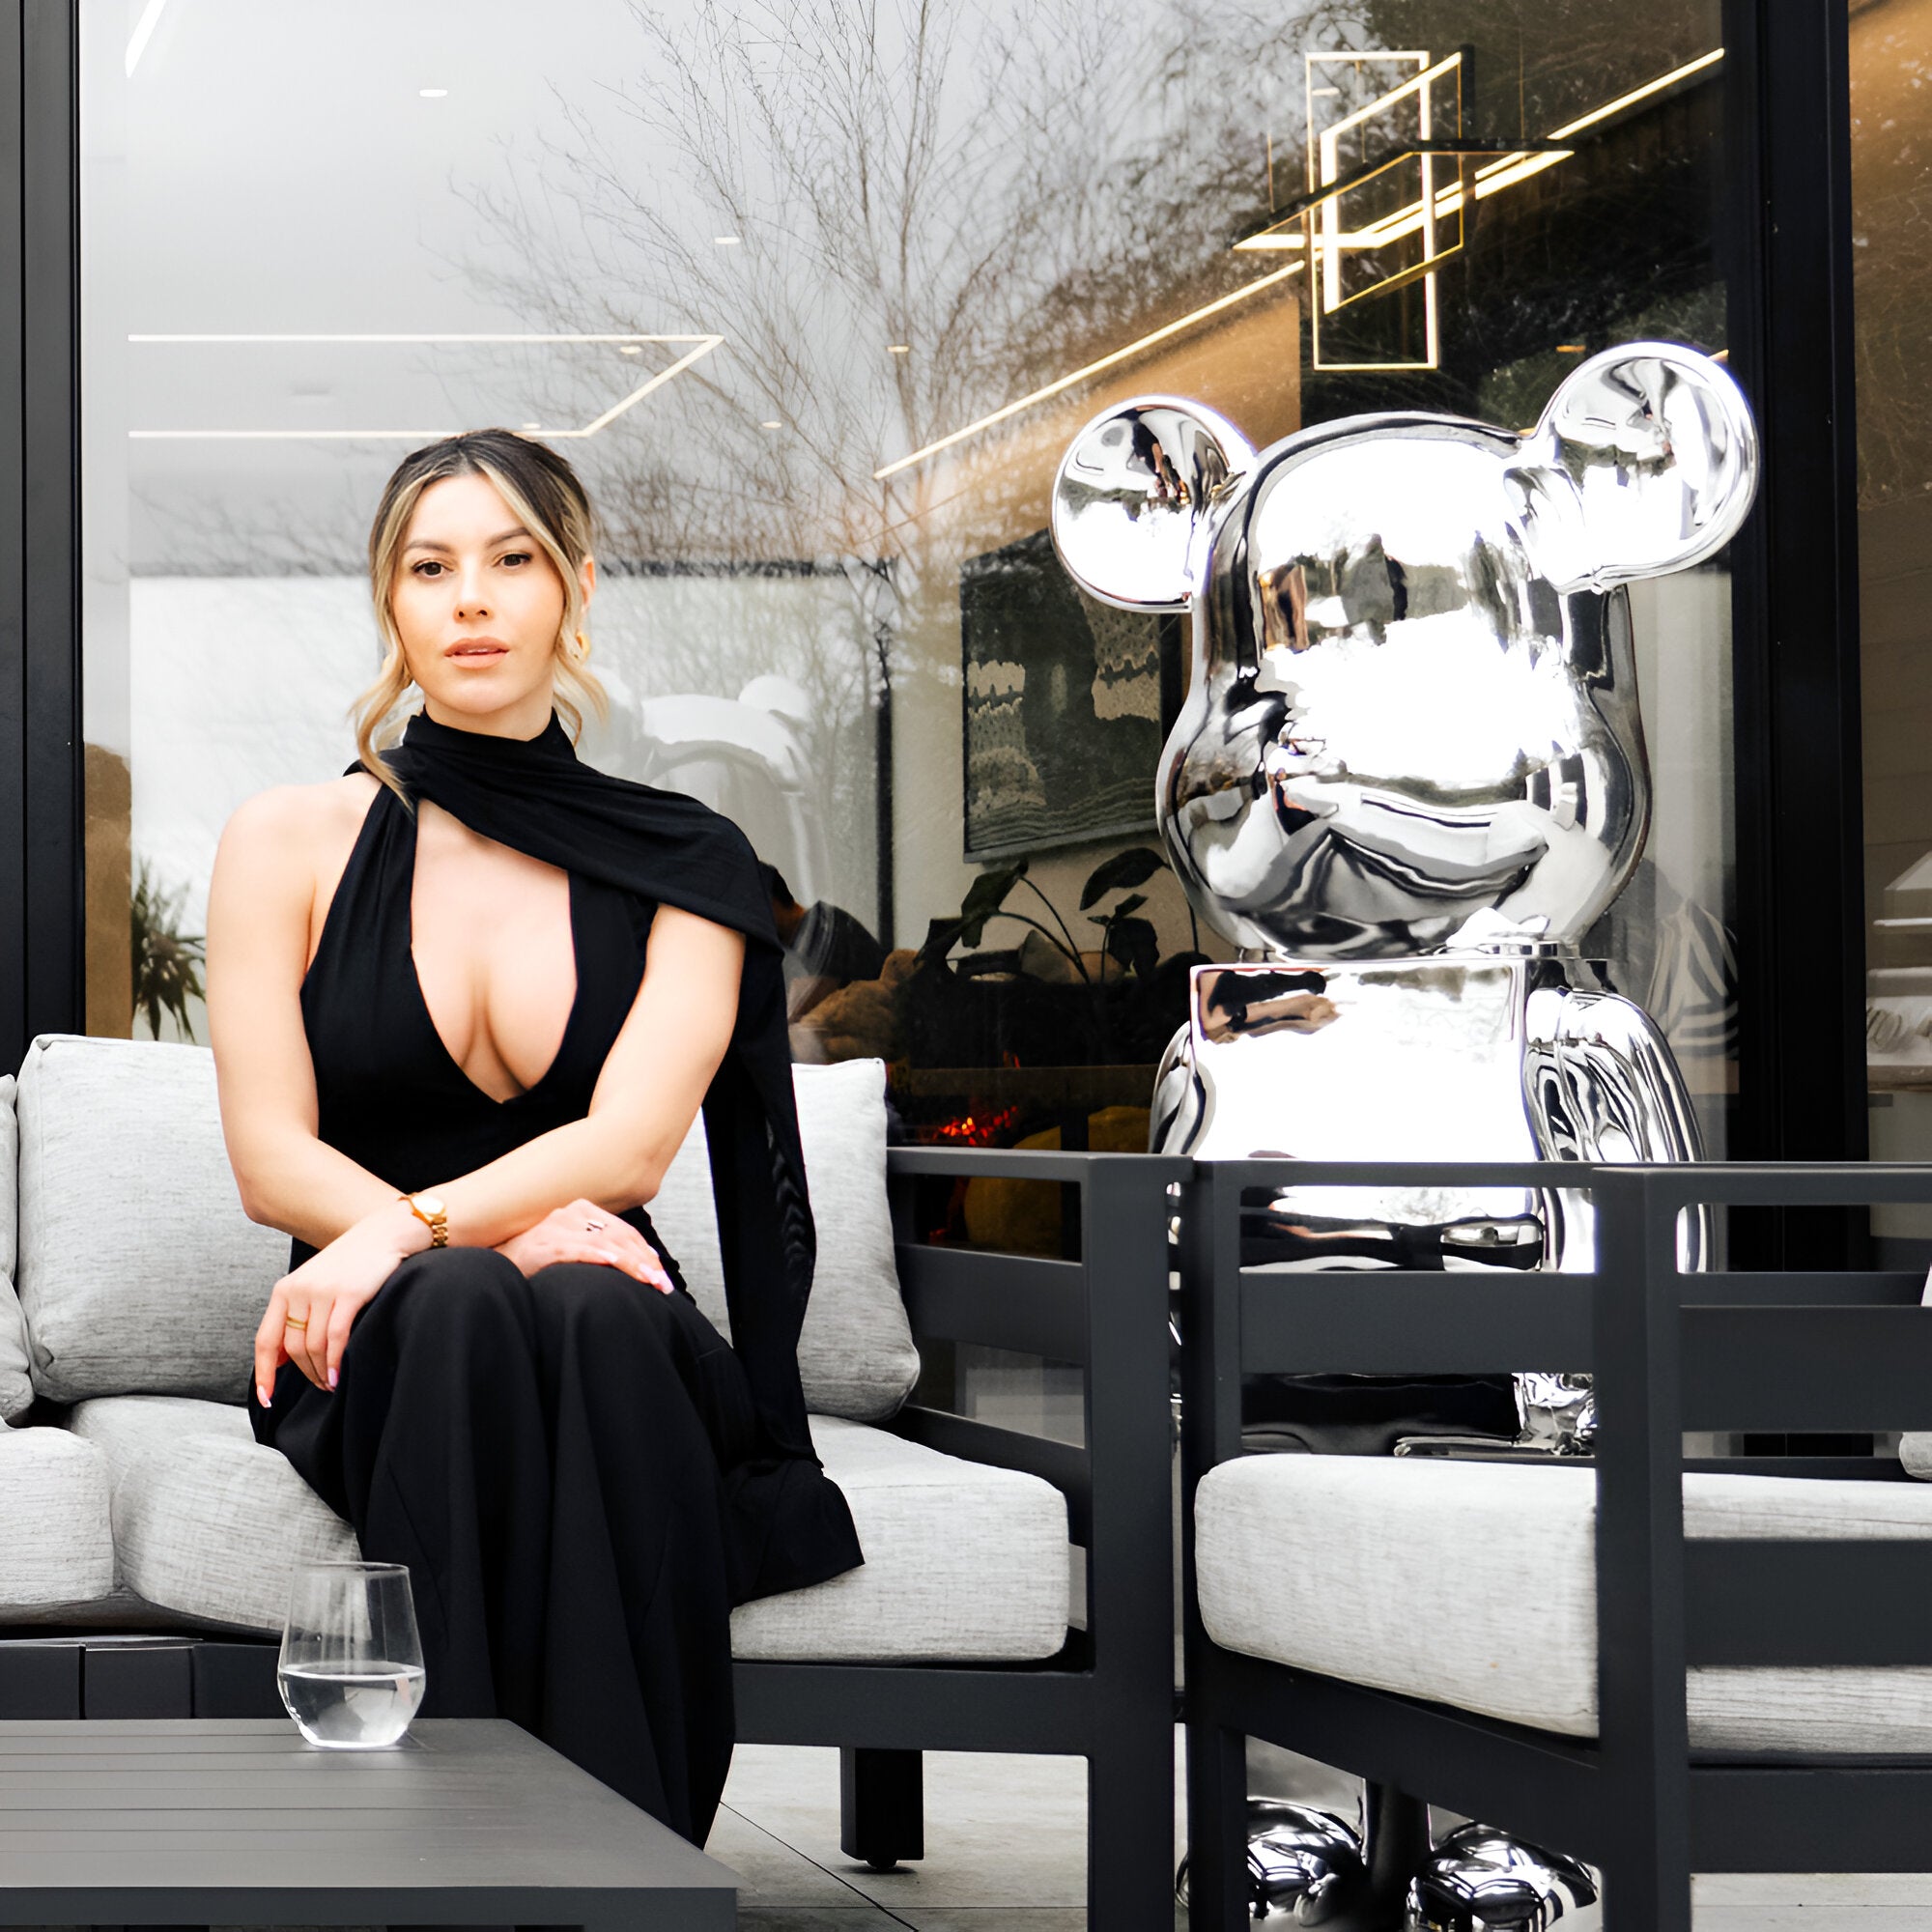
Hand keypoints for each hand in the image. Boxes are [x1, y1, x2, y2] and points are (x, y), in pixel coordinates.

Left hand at [255, 1205, 419, 1403]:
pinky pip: (335, 1337)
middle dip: (305, 1374)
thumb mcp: (313, 1285)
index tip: (266, 1398)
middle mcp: (298, 1290)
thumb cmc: (351, 1264)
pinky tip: (339, 1374)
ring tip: (331, 1383)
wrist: (384, 1235)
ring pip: (313, 1347)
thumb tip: (279, 1360)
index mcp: (284, 1290)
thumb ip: (295, 1317)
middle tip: (320, 1386)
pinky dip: (335, 1361)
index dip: (264, 1374)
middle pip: (293, 1348)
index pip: (266, 1340)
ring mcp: (323, 1291)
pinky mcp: (349, 1294)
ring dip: (321, 1372)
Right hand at [495, 1198, 673, 1293]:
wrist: (498, 1266)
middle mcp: (570, 1214)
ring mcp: (555, 1228)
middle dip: (645, 1262)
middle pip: (618, 1236)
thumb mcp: (574, 1250)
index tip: (662, 1275)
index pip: (624, 1231)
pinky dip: (595, 1256)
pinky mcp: (541, 1245)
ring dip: (629, 1263)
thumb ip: (602, 1250)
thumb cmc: (540, 1262)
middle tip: (662, 1285)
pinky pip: (574, 1249)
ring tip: (647, 1279)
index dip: (646, 1253)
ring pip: (603, 1243)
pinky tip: (612, 1263)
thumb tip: (641, 1263)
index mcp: (582, 1211)